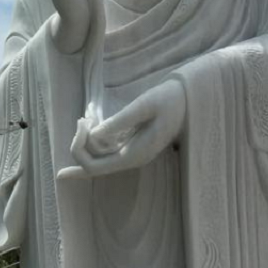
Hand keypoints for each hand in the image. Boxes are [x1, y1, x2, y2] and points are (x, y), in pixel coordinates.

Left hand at [69, 80, 185, 176]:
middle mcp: (132, 159)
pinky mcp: (132, 145)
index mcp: (135, 154)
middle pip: (94, 165)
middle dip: (81, 144)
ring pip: (99, 157)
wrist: (188, 100)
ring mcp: (132, 154)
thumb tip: (94, 135)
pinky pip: (107, 149)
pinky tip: (91, 122)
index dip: (79, 151)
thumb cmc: (169, 100)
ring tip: (86, 117)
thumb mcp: (145, 105)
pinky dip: (95, 138)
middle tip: (83, 119)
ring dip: (87, 141)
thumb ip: (120, 121)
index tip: (83, 123)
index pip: (95, 167)